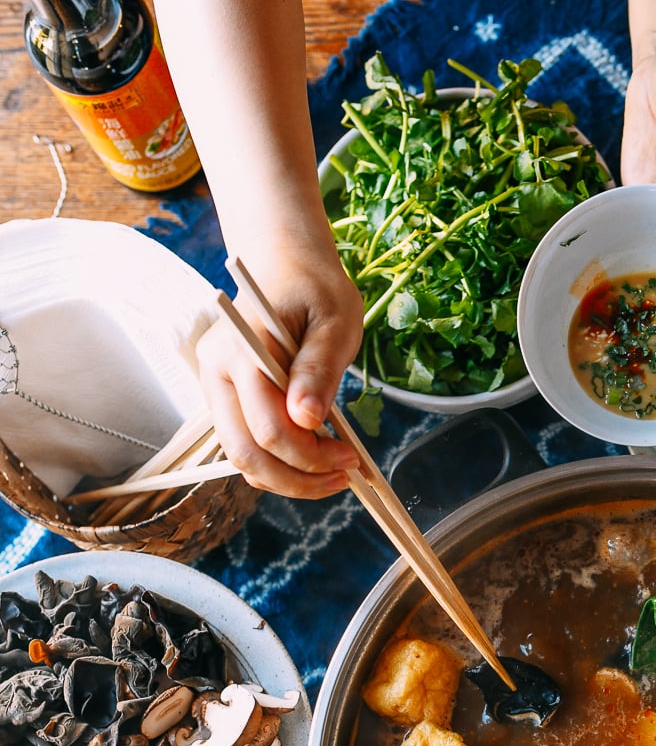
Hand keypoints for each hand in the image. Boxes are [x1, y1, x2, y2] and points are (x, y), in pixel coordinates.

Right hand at [197, 236, 363, 498]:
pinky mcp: (226, 400)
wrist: (285, 266)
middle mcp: (215, 372)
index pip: (267, 428)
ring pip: (242, 458)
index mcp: (241, 350)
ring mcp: (215, 388)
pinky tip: (313, 458)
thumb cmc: (315, 289)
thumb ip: (319, 368)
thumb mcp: (334, 322)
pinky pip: (246, 446)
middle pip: (245, 453)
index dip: (310, 455)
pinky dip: (278, 464)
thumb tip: (306, 418)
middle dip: (296, 479)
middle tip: (343, 475)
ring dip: (288, 478)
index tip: (350, 458)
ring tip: (333, 470)